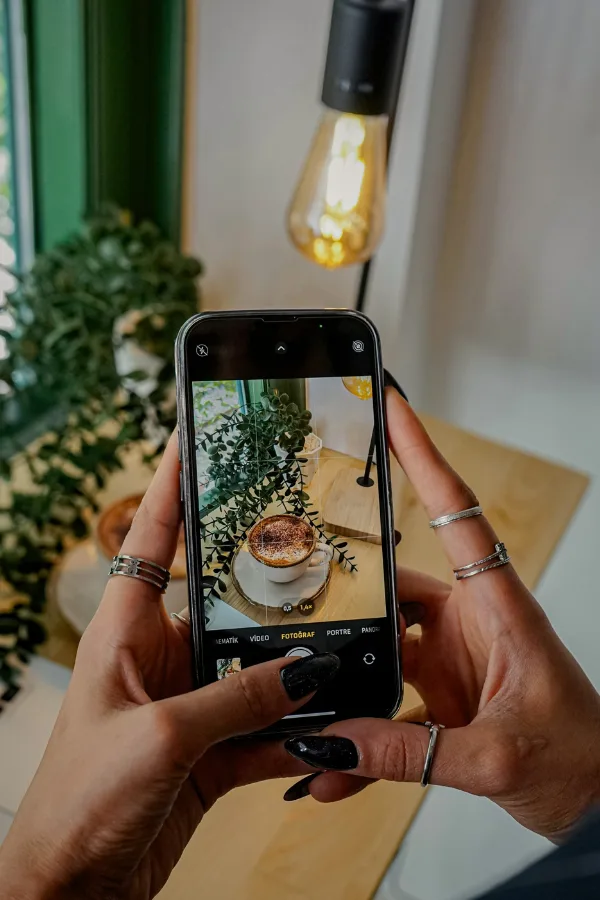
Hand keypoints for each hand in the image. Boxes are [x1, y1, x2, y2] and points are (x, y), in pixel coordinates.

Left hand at [0, 433, 331, 899]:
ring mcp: (190, 703)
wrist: (73, 888)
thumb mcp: (163, 736)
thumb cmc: (79, 801)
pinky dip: (299, 732)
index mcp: (126, 630)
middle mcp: (160, 656)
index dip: (174, 482)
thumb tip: (310, 672)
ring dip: (297, 674)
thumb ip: (240, 700)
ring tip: (347, 654)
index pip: (152, 536)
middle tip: (320, 555)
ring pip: (257, 671)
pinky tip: (333, 730)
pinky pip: (268, 728)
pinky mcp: (211, 749)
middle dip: (272, 589)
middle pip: (226, 604)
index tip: (196, 434)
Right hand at [284, 390, 599, 841]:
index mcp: (499, 608)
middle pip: (392, 589)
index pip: (455, 514)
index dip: (422, 456)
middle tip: (296, 604)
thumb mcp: (496, 759)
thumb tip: (332, 740)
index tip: (392, 408)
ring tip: (304, 709)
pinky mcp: (436, 695)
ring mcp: (449, 659)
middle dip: (346, 602)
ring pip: (379, 652)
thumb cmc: (582, 759)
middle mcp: (469, 623)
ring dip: (345, 685)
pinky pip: (382, 707)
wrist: (597, 805)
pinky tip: (332, 763)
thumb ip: (410, 752)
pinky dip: (356, 735)